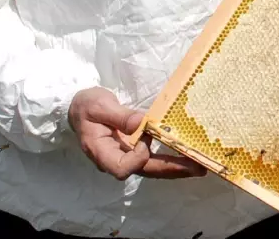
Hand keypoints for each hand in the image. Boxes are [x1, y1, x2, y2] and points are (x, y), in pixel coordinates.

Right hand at [68, 87, 206, 179]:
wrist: (79, 108)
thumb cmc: (86, 106)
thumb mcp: (99, 106)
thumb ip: (120, 116)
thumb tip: (142, 123)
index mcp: (101, 151)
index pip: (122, 168)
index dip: (138, 157)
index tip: (145, 137)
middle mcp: (115, 159)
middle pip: (144, 171)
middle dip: (171, 169)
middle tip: (197, 167)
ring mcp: (125, 156)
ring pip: (152, 168)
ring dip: (175, 167)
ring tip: (199, 165)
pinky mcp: (133, 150)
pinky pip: (153, 159)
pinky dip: (170, 158)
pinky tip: (187, 156)